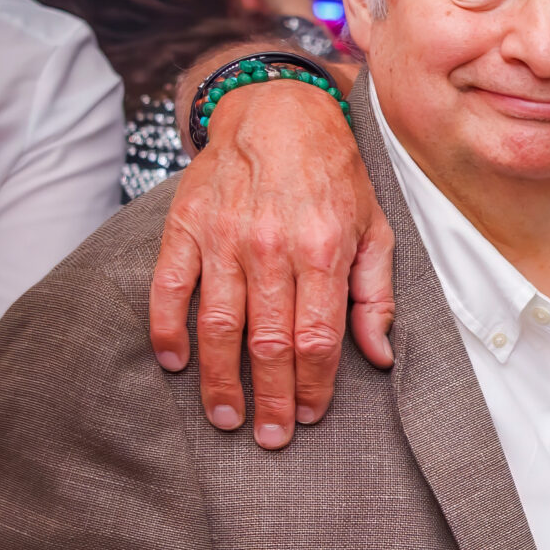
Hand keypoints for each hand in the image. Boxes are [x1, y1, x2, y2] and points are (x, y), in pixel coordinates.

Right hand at [151, 83, 393, 447]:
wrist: (278, 111)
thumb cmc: (335, 176)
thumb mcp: (375, 229)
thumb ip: (376, 294)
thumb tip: (380, 354)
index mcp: (324, 251)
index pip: (318, 338)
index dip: (315, 384)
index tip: (312, 415)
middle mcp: (271, 248)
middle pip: (269, 343)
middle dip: (270, 398)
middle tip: (270, 438)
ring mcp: (222, 238)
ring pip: (219, 327)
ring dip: (221, 380)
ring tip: (226, 418)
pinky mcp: (185, 227)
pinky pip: (170, 289)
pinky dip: (169, 331)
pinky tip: (176, 364)